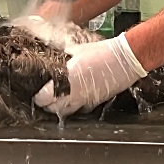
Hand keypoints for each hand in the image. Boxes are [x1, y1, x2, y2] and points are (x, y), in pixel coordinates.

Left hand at [33, 33, 147, 116]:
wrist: (124, 60)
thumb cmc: (101, 52)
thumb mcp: (76, 50)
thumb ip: (63, 58)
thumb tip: (53, 57)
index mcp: (66, 79)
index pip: (43, 98)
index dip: (39, 96)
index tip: (38, 92)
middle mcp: (73, 94)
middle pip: (52, 109)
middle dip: (47, 104)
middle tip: (46, 96)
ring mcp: (85, 100)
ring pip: (65, 112)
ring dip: (60, 107)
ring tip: (59, 98)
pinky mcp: (95, 103)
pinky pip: (80, 110)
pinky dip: (75, 106)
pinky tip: (75, 98)